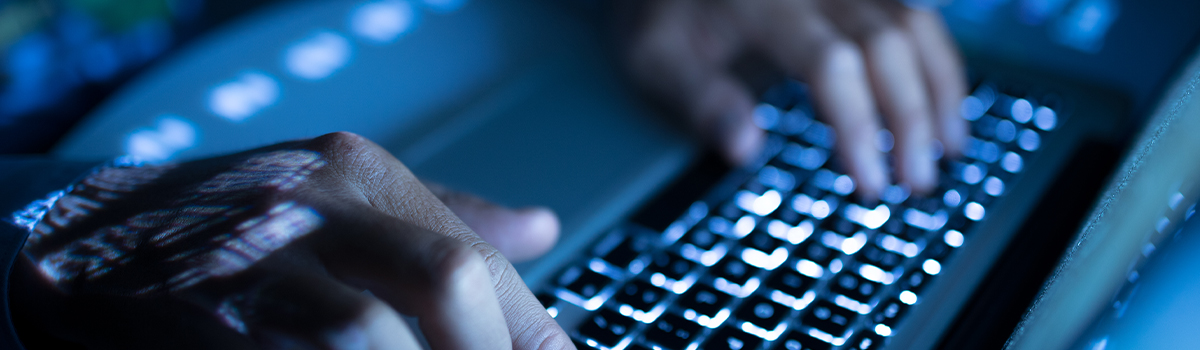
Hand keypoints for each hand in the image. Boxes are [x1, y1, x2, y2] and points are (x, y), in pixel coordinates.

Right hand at [10, 132, 572, 348]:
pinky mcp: (204, 308)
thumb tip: (542, 231)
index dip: (529, 333)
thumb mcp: (342, 200)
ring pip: (364, 334)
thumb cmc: (241, 228)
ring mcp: (253, 255)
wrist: (91, 236)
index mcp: (359, 172)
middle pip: (445, 278)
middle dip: (484, 349)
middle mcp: (313, 200)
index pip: (476, 260)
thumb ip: (444, 215)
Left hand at [621, 0, 966, 196]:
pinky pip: (913, 13)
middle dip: (911, 118)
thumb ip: (700, 100)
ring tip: (948, 148)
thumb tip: (744, 149)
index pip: (832, 64)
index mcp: (764, 1)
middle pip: (887, 45)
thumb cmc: (663, 16)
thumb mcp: (656, 59)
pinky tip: (944, 101)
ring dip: (939, 89)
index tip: (872, 184)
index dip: (860, 126)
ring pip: (913, 24)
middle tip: (916, 183)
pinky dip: (936, 59)